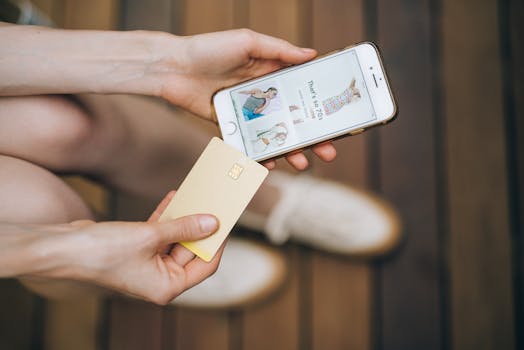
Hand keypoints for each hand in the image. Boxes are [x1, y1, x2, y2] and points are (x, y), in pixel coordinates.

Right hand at [34, 191, 221, 304]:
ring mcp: (149, 264)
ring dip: (184, 218)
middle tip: (214, 204)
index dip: (217, 243)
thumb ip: (183, 229)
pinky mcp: (138, 249)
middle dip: (201, 226)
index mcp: (167, 286)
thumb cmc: (102, 251)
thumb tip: (211, 223)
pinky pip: (160, 232)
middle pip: (191, 251)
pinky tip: (175, 198)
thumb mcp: (150, 236)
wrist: (63, 247)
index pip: (205, 266)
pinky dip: (167, 216)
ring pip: (176, 238)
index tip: (227, 222)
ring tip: (197, 196)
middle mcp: (160, 278)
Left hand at [158, 29, 336, 169]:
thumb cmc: (208, 48)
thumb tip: (312, 54)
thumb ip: (279, 50)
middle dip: (312, 136)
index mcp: (270, 73)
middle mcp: (262, 94)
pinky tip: (271, 163)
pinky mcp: (230, 124)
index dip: (319, 107)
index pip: (301, 92)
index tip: (336, 120)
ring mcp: (247, 112)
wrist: (172, 67)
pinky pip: (250, 142)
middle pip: (293, 118)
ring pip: (274, 134)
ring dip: (290, 150)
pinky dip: (260, 154)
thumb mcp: (248, 41)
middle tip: (327, 151)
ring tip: (302, 163)